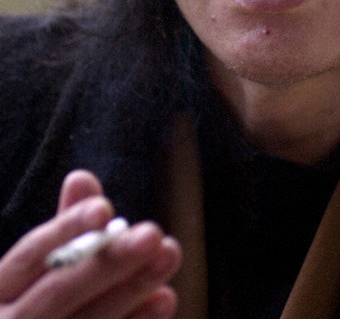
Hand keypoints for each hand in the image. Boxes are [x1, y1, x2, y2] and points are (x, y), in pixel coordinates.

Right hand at [0, 170, 180, 318]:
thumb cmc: (32, 302)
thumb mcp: (38, 268)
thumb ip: (65, 230)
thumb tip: (81, 177)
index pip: (31, 255)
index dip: (67, 229)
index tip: (105, 208)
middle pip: (59, 291)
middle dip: (109, 262)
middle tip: (153, 234)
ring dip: (131, 290)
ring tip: (168, 256)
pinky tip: (165, 298)